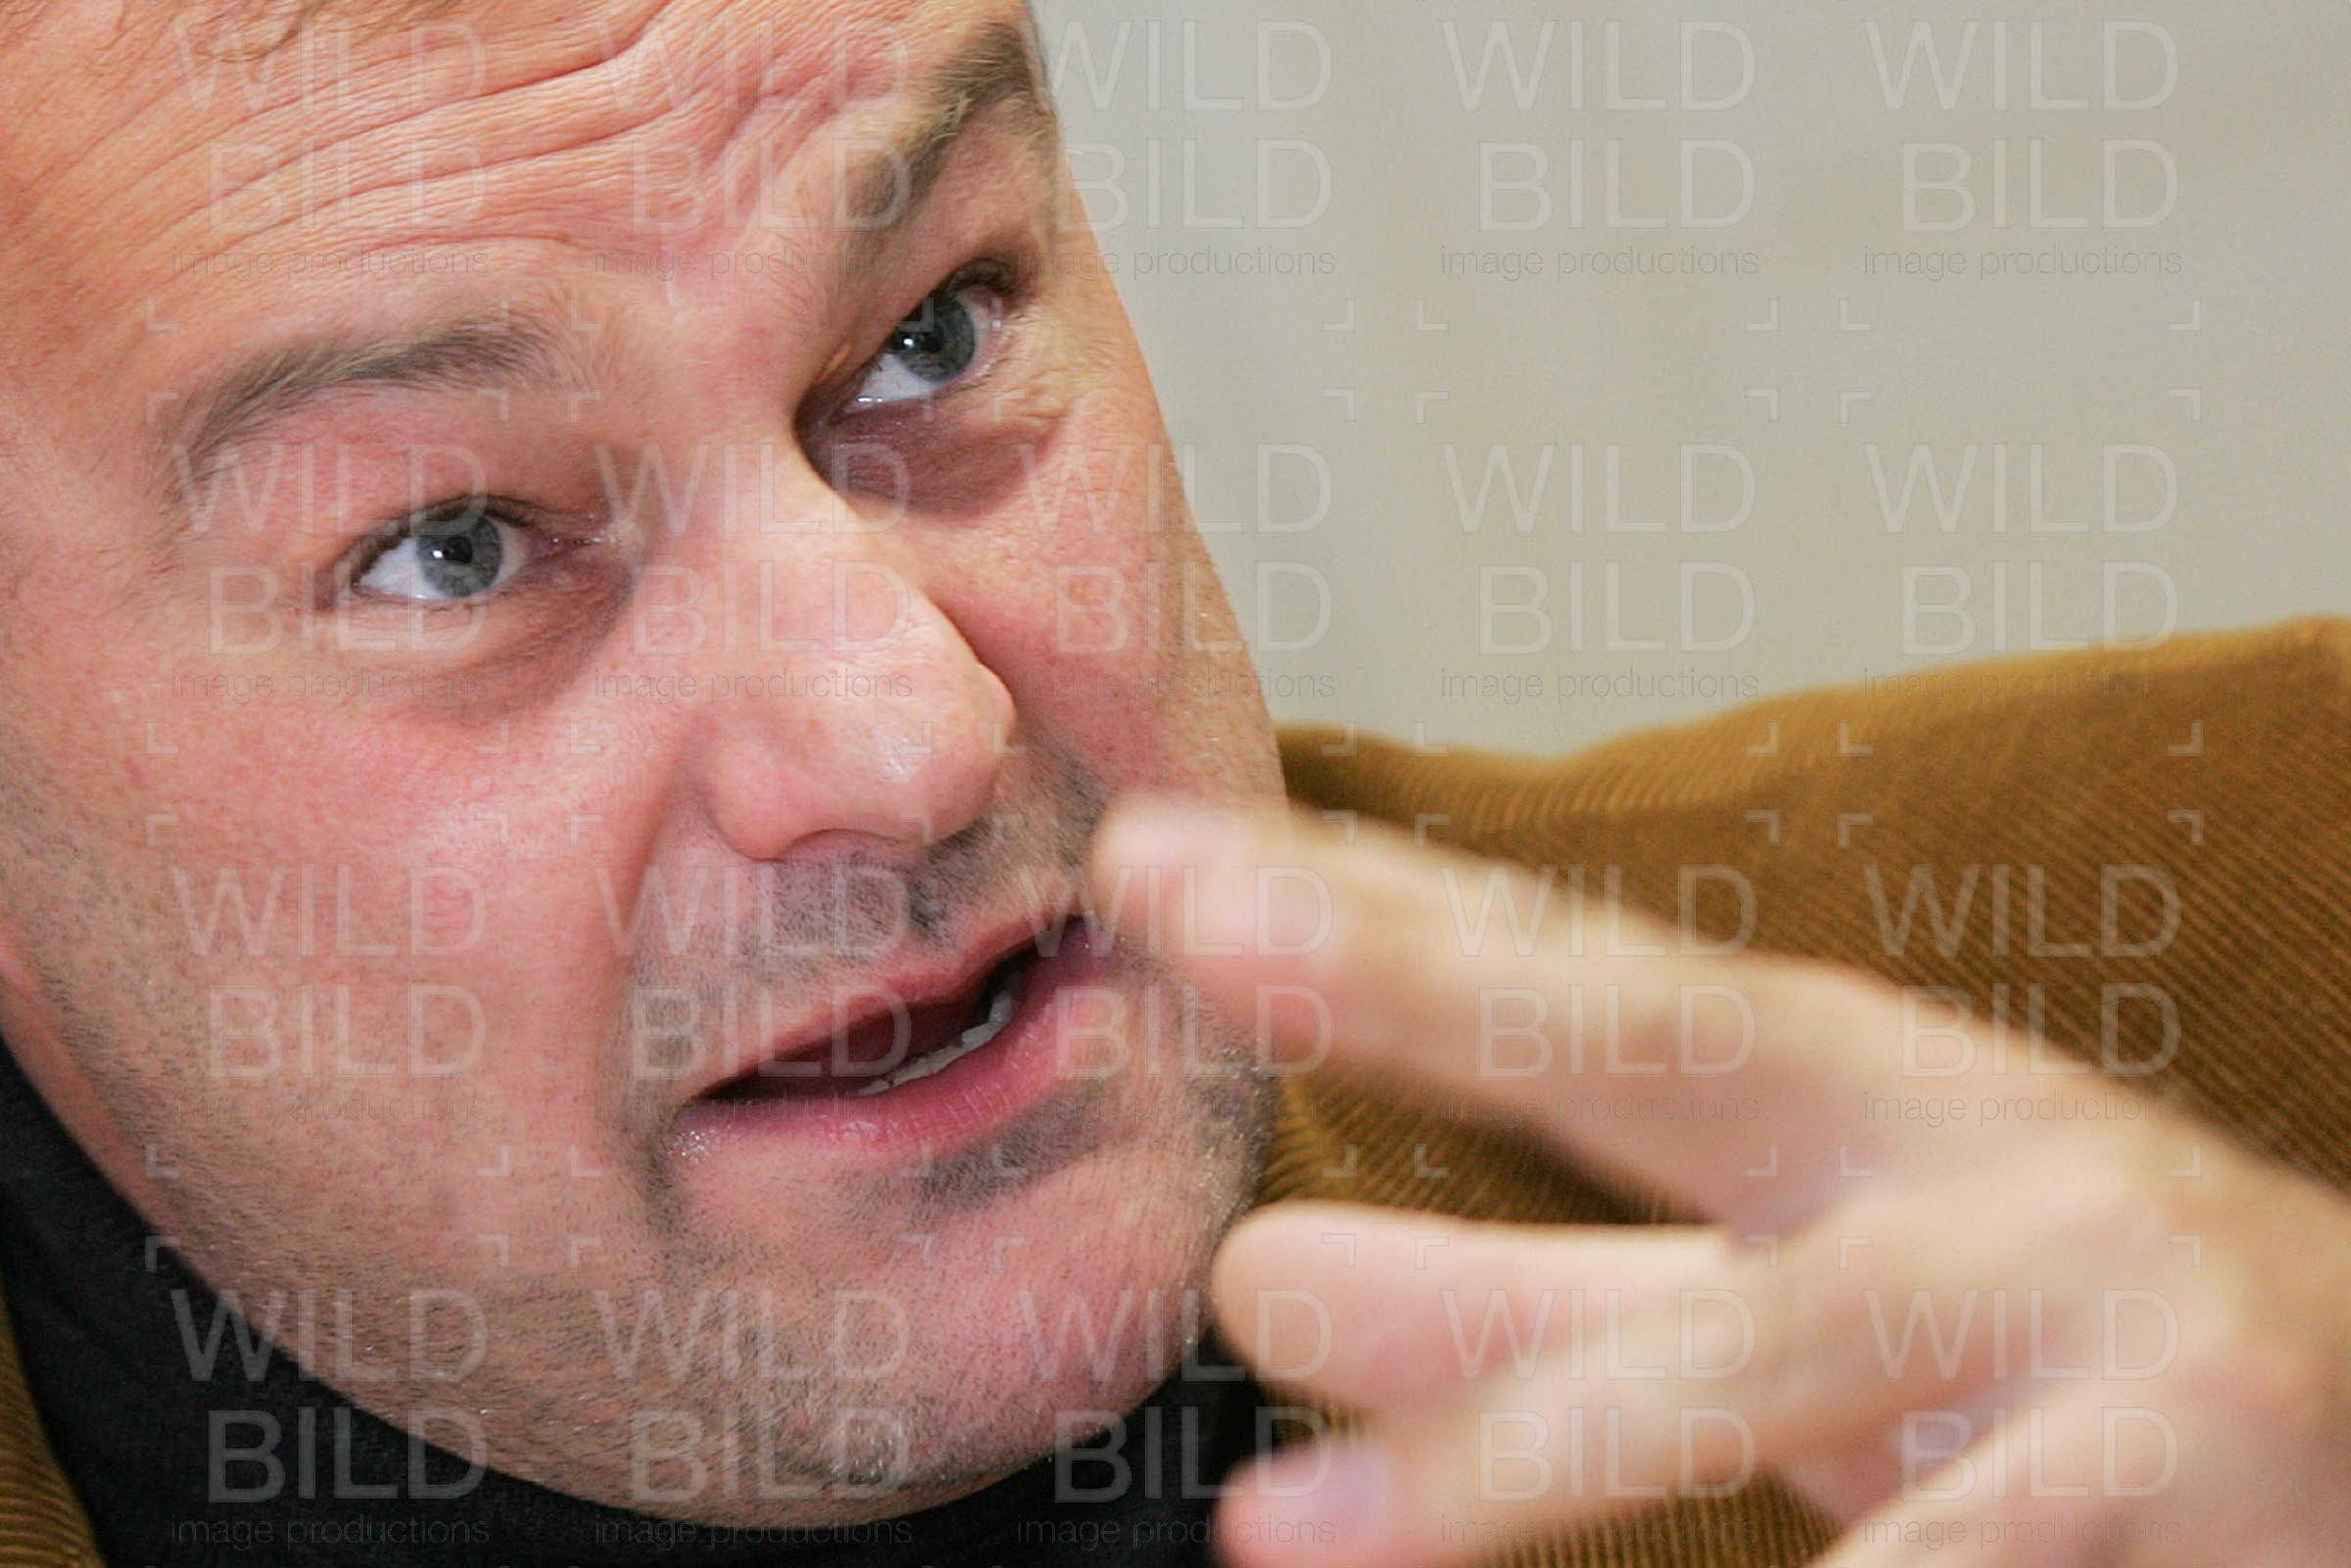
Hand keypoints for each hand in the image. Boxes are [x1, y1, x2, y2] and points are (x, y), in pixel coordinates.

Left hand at [1090, 800, 2350, 1566]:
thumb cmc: (2041, 1336)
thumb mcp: (1777, 1302)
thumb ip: (1523, 1303)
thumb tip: (1254, 1276)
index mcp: (1830, 1091)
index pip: (1559, 979)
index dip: (1364, 915)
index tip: (1155, 867)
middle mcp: (1937, 1152)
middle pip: (1648, 1041)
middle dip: (1423, 978)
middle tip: (1206, 928)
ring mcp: (2076, 1306)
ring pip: (1751, 1361)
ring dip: (1512, 1452)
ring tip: (1278, 1542)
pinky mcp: (2191, 1480)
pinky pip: (1963, 1566)